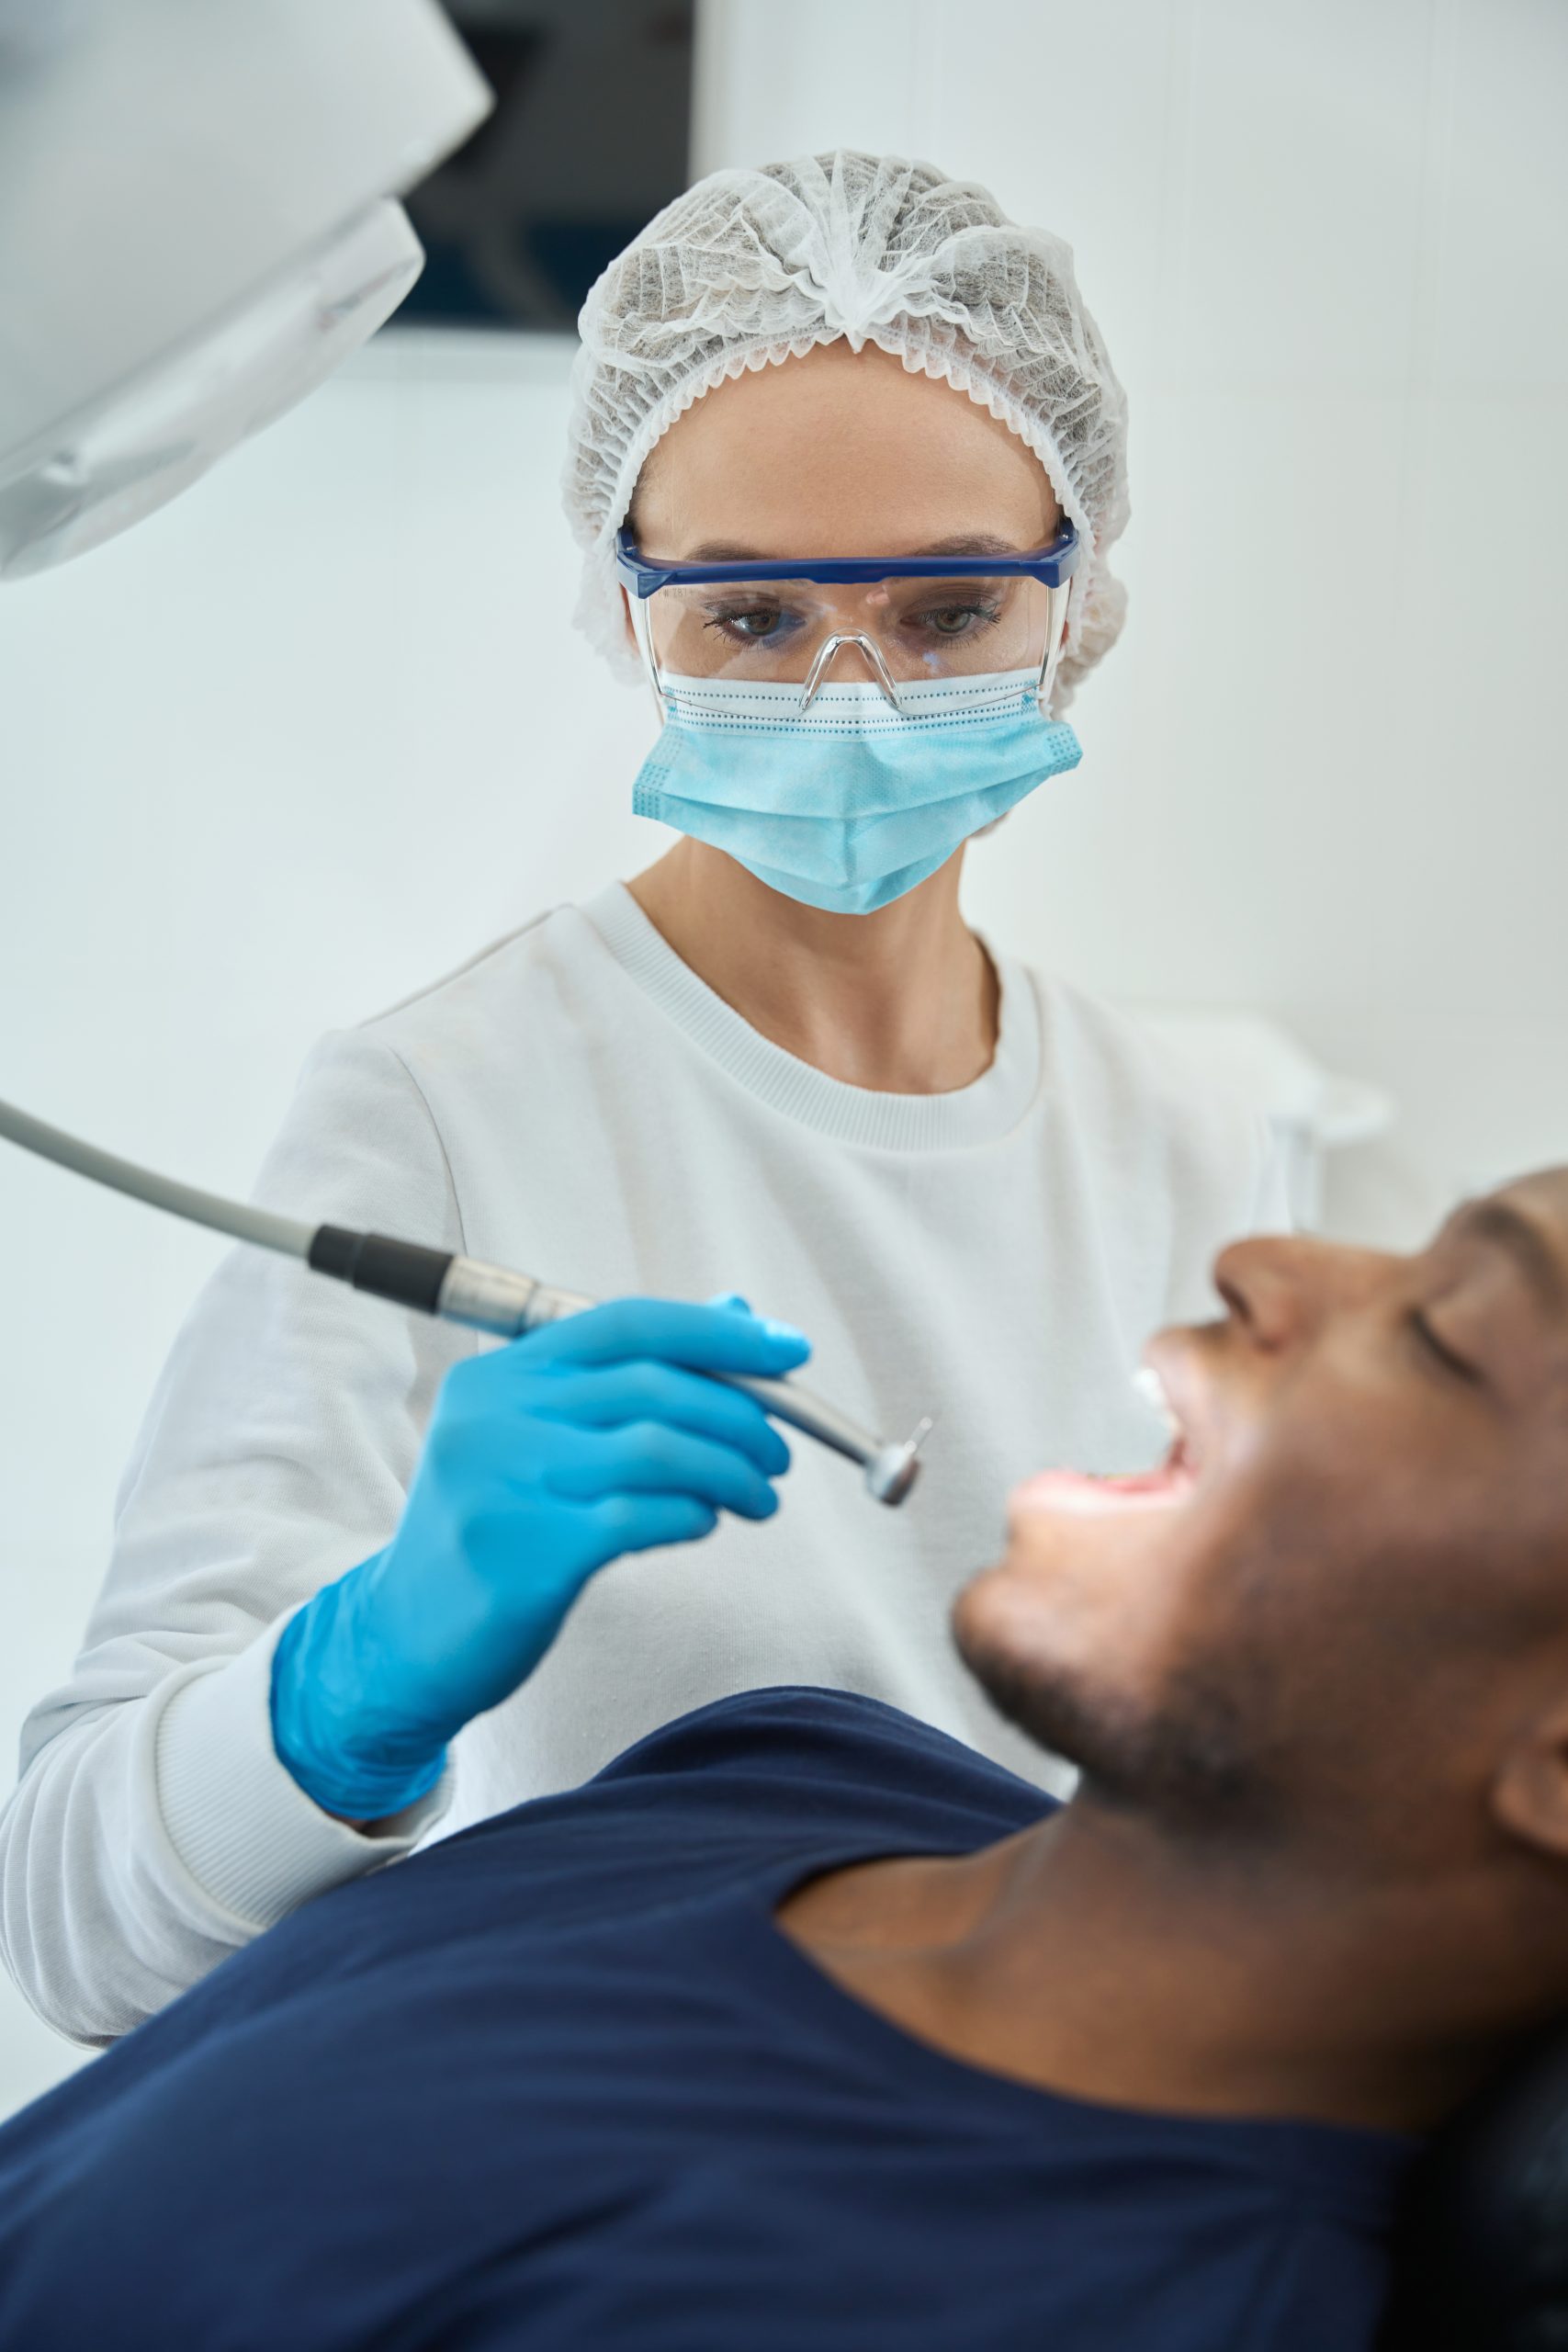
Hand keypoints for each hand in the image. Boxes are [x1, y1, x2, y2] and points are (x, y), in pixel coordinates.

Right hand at [270, 1296, 808, 1820]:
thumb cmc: (496, 1530)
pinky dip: (694, 1515)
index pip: (627, 1324)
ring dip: (732, 1471)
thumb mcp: (542, 1439)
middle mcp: (494, 1418)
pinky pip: (642, 1518)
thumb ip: (628, 1379)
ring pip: (659, 1449)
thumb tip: (737, 1316)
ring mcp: (504, 1485)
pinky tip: (704, 1523)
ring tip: (759, 1497)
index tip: (790, 1351)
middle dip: (742, 1415)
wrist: (407, 1637)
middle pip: (654, 1385)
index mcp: (499, 1375)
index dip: (719, 1333)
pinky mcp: (524, 1555)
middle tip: (778, 1453)